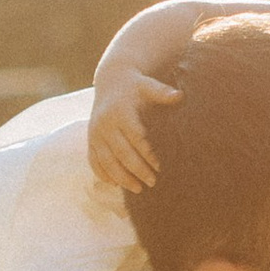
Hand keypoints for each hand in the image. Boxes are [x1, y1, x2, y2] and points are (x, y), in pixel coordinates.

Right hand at [88, 66, 181, 197]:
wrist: (110, 82)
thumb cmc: (135, 87)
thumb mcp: (148, 86)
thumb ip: (162, 92)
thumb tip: (179, 96)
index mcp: (120, 112)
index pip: (135, 137)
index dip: (147, 154)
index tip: (160, 167)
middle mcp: (105, 124)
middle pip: (121, 153)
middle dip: (137, 170)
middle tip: (153, 182)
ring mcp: (95, 133)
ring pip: (106, 161)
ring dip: (121, 177)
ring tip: (138, 189)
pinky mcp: (90, 140)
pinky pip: (94, 161)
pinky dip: (103, 174)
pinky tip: (116, 185)